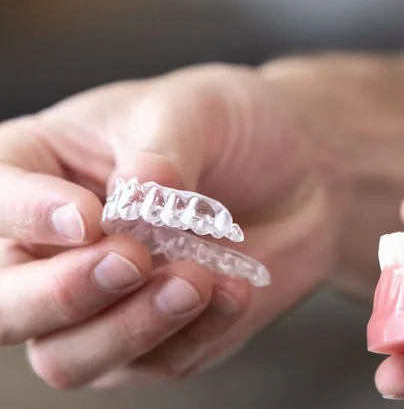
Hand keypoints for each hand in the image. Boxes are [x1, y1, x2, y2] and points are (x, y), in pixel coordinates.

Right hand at [0, 59, 391, 389]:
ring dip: (129, 326)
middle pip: (4, 306)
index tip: (91, 217)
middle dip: (61, 295)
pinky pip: (153, 364)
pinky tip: (231, 289)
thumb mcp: (194, 109)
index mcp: (32, 170)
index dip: (28, 218)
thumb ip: (162, 151)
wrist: (303, 169)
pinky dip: (192, 333)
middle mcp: (46, 246)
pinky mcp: (149, 342)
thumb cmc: (229, 126)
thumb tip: (140, 194)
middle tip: (132, 260)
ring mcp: (94, 304)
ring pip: (66, 357)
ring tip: (195, 279)